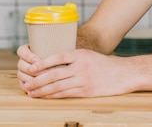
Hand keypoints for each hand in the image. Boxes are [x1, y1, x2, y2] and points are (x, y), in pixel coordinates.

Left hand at [16, 47, 134, 97]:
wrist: (125, 73)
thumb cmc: (106, 65)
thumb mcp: (90, 56)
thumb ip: (74, 59)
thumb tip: (52, 63)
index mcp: (81, 54)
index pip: (57, 56)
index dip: (42, 63)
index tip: (31, 68)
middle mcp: (82, 66)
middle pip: (53, 74)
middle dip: (37, 80)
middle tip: (26, 83)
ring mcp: (84, 79)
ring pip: (57, 86)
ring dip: (42, 90)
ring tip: (31, 92)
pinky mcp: (87, 91)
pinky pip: (66, 94)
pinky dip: (53, 96)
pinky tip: (45, 96)